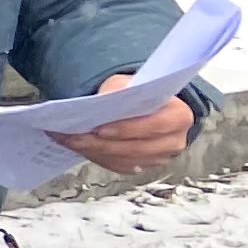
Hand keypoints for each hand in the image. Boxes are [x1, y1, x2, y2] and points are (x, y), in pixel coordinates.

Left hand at [60, 74, 194, 175]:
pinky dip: (95, 157)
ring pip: (124, 160)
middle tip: (73, 137)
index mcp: (179, 117)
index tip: (99, 129)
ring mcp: (158, 157)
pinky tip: (77, 147)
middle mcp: (173, 141)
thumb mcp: (131, 82)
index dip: (127, 129)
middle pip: (136, 148)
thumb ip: (120, 87)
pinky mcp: (142, 165)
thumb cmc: (139, 93)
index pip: (155, 126)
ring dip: (93, 152)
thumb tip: (105, 97)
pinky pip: (117, 166)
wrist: (144, 107)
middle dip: (102, 144)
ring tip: (68, 141)